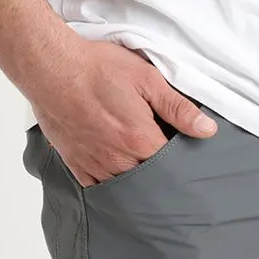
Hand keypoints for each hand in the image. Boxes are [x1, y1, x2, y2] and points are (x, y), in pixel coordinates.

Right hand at [24, 41, 217, 187]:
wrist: (52, 68)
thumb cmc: (97, 69)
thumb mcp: (146, 78)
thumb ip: (177, 107)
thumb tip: (206, 129)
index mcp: (140, 140)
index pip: (173, 167)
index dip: (183, 162)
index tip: (187, 156)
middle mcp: (118, 160)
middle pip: (150, 182)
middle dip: (162, 175)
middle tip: (168, 163)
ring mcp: (95, 165)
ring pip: (125, 189)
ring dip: (137, 181)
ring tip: (144, 167)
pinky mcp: (76, 164)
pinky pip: (99, 187)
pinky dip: (112, 184)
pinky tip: (119, 173)